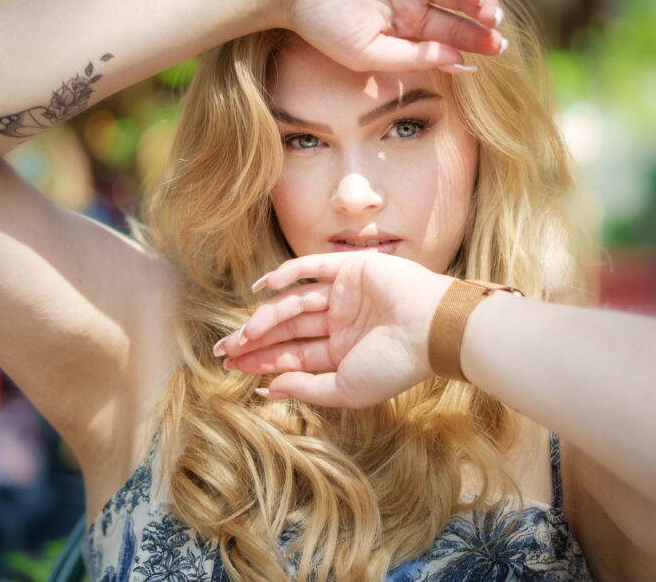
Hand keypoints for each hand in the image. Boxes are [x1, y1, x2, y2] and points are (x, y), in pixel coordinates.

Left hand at [215, 252, 452, 407]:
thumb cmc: (394, 366)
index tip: (232, 367)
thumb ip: (308, 388)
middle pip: (289, 329)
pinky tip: (261, 286)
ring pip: (295, 302)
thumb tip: (269, 388)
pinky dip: (285, 272)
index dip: (262, 360)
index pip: (294, 355)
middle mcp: (341, 323)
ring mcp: (345, 295)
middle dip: (256, 339)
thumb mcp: (346, 389)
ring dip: (266, 316)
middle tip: (223, 350)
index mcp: (343, 352)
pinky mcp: (351, 269)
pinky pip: (311, 267)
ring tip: (243, 334)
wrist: (431, 329)